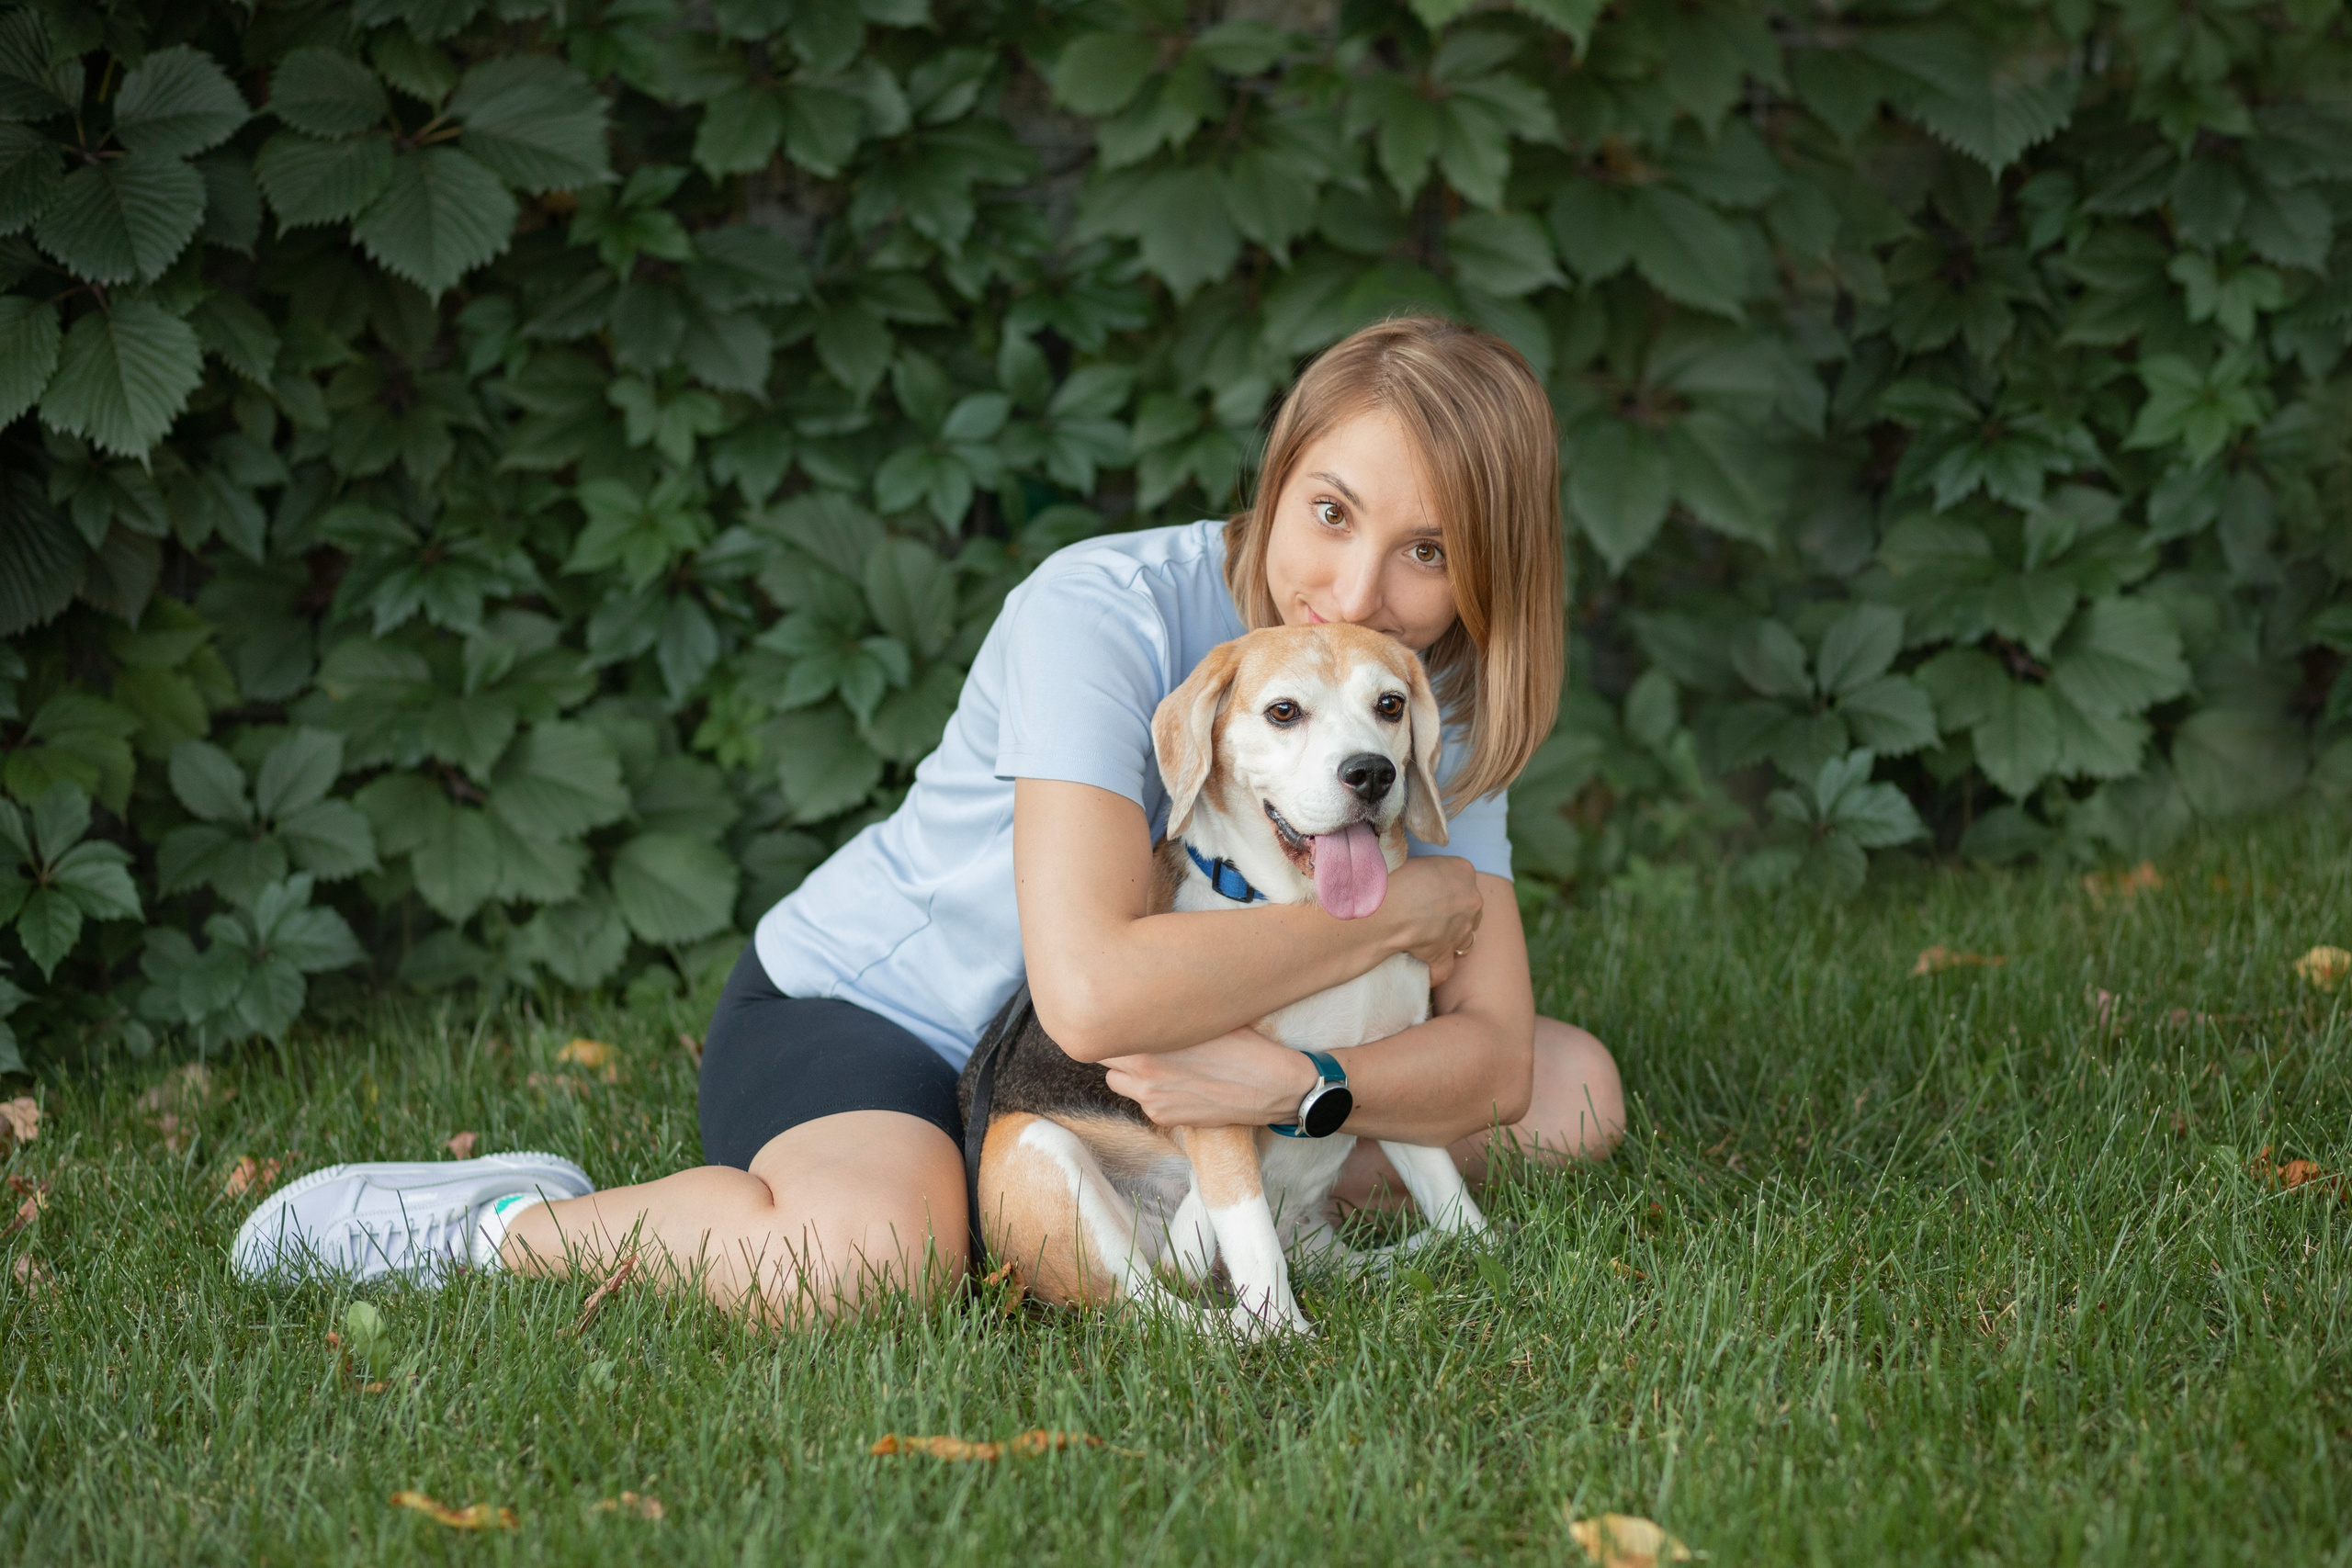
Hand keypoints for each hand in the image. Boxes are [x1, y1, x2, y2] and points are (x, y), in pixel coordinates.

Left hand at [1101, 1028, 1317, 1127]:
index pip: (1103, 1030)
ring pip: (1116, 1081)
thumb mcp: (1204, 1015)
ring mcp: (1151, 1098)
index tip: (1116, 1015)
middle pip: (1103, 1057)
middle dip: (1114, 1046)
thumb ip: (1166, 1010)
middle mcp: (1143, 1071)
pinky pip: (1141, 1101)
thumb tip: (1146, 992)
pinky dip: (1151, 1092)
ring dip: (1127, 1071)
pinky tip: (1177, 1082)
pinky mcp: (1164, 1117)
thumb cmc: (1244, 1043)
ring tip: (1154, 1061)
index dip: (1109, 1021)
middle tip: (1133, 1037)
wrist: (1273, 1086)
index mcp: (1148, 1041)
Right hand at [1379, 854, 1482, 986]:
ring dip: (1449, 939)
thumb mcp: (1414, 857)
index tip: (1429, 892)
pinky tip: (1419, 968)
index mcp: (1463, 871)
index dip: (1447, 889)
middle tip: (1427, 915)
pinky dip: (1432, 971)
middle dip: (1454, 914)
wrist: (1382, 905)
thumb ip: (1426, 869)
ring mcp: (1460, 930)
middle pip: (1469, 910)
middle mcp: (1470, 900)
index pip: (1463, 880)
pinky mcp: (1443, 955)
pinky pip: (1443, 969)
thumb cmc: (1390, 874)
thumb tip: (1416, 877)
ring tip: (1423, 938)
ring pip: (1464, 938)